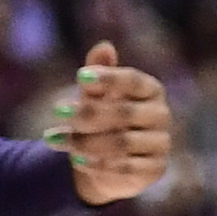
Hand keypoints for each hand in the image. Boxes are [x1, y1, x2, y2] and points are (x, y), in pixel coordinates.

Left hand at [46, 43, 171, 206]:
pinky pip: (126, 168)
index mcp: (151, 90)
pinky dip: (98, 164)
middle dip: (89, 113)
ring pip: (122, 143)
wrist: (107, 160)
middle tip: (59, 111)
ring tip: (55, 140)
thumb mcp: (94, 95)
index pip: (133, 80)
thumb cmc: (100, 118)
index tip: (80, 78)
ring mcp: (161, 143)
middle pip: (125, 113)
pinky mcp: (156, 169)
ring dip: (85, 142)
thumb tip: (105, 46)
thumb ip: (98, 75)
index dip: (108, 78)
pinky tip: (77, 160)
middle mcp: (161, 115)